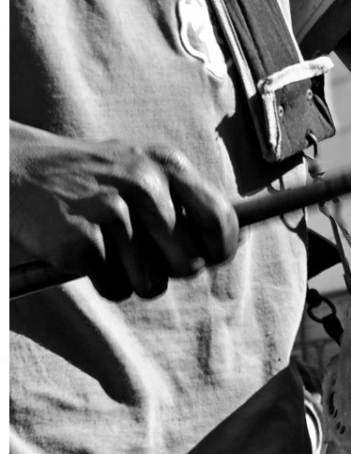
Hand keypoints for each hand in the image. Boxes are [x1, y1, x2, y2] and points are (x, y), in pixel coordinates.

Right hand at [10, 124, 238, 300]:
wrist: (16, 169)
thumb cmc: (93, 179)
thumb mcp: (144, 169)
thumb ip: (186, 200)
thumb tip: (227, 245)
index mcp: (167, 165)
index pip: (220, 221)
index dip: (219, 249)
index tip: (209, 258)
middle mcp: (144, 184)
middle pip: (189, 262)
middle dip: (170, 269)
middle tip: (143, 253)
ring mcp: (110, 211)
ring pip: (152, 283)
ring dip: (133, 278)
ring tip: (109, 248)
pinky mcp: (79, 240)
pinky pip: (115, 288)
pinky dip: (102, 281)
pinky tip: (83, 251)